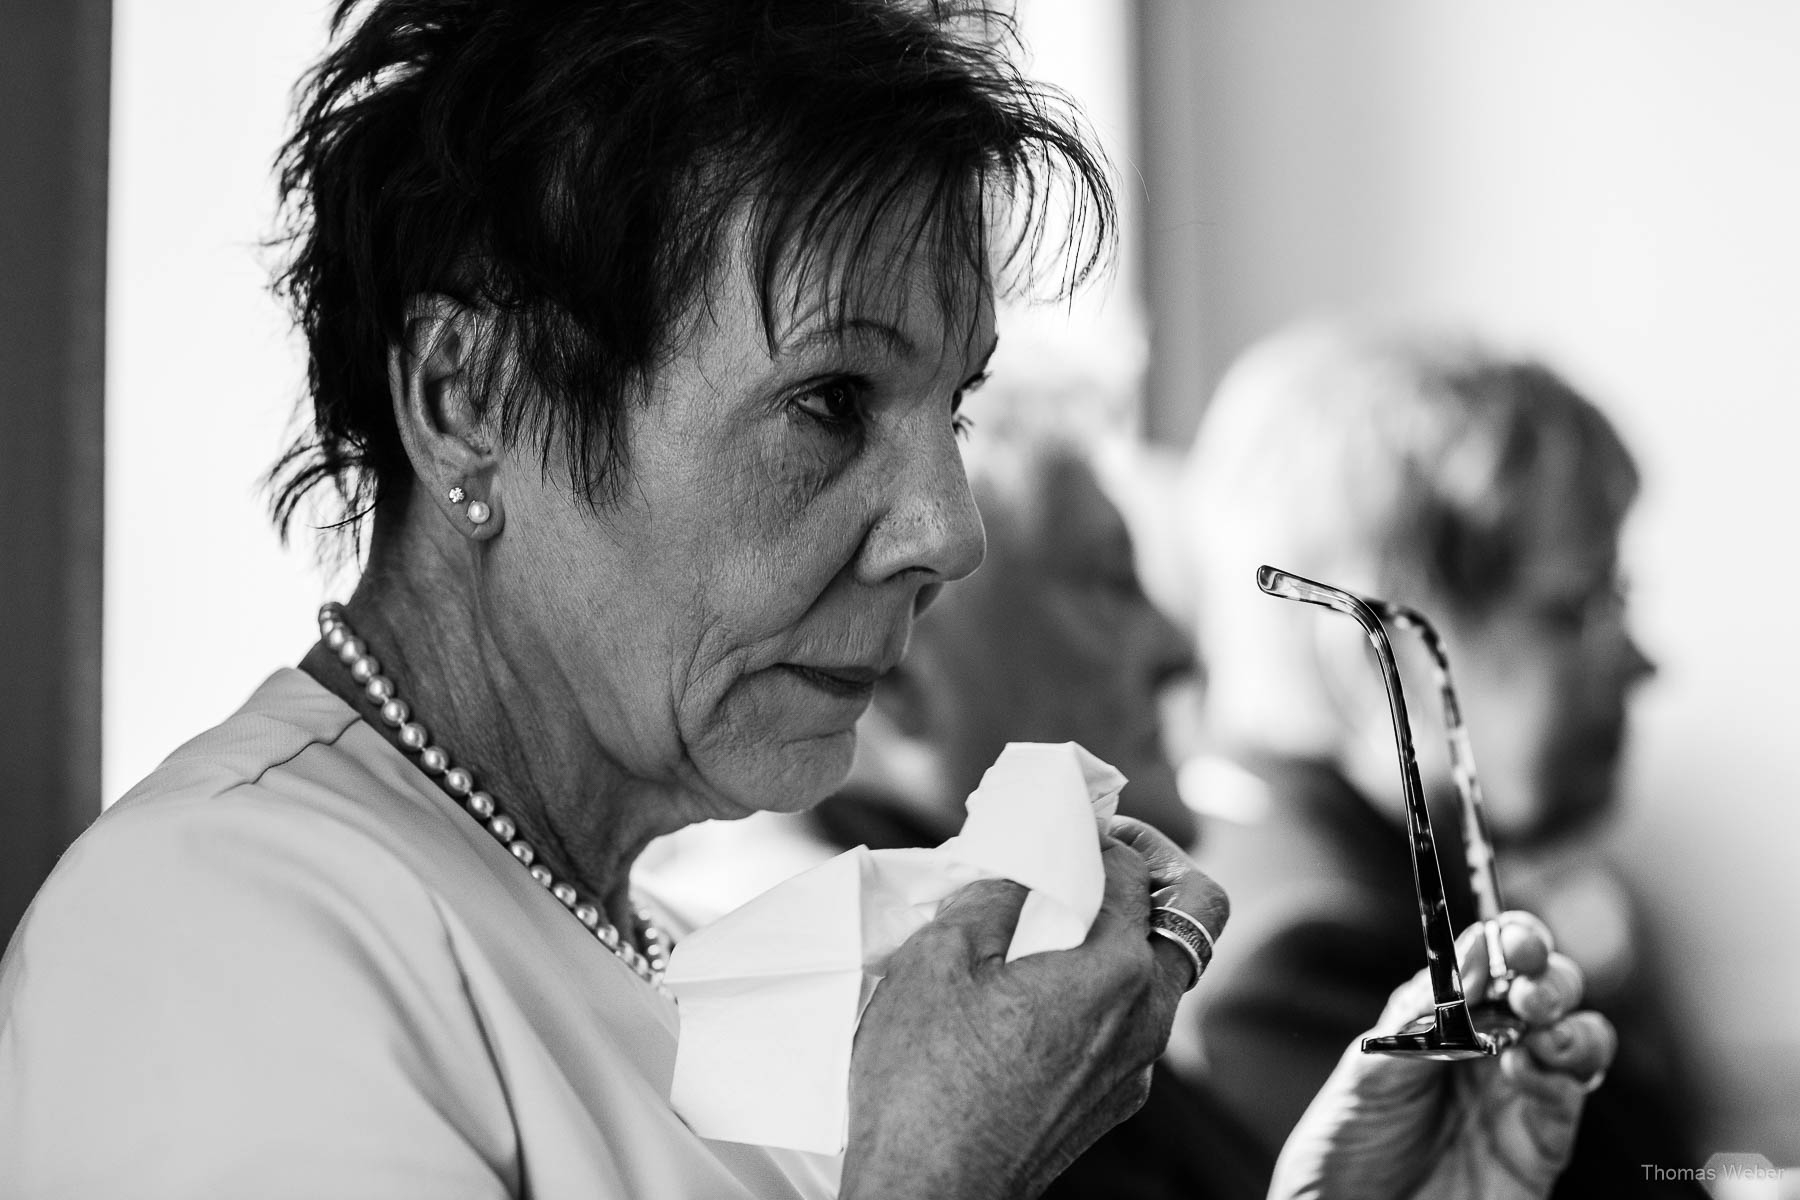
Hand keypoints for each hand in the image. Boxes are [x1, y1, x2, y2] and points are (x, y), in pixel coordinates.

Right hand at [840, 818, 1227, 1199]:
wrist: (926, 1195)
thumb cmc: (923, 1081)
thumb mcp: (938, 959)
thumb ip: (992, 896)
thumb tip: (1018, 868)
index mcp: (1115, 974)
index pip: (1136, 872)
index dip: (1102, 834)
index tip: (1066, 826)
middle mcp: (1146, 1022)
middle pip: (1192, 918)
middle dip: (1150, 874)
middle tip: (1093, 859)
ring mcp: (1134, 1070)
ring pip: (1159, 976)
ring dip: (1122, 934)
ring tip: (1050, 923)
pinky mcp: (1109, 1103)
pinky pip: (1128, 1024)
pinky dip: (1101, 988)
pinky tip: (1035, 988)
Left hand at [1269, 912, 1615, 1199]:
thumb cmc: (1347, 1142)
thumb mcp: (1369, 1067)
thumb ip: (1420, 1014)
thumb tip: (1472, 951)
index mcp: (1444, 1020)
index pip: (1491, 962)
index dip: (1510, 941)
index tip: (1511, 939)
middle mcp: (1490, 1049)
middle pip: (1545, 990)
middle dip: (1547, 974)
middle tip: (1527, 981)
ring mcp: (1518, 1095)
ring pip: (1577, 1038)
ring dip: (1569, 1020)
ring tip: (1538, 1021)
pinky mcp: (1539, 1146)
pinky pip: (1568, 1100)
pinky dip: (1561, 1075)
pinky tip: (1530, 1068)